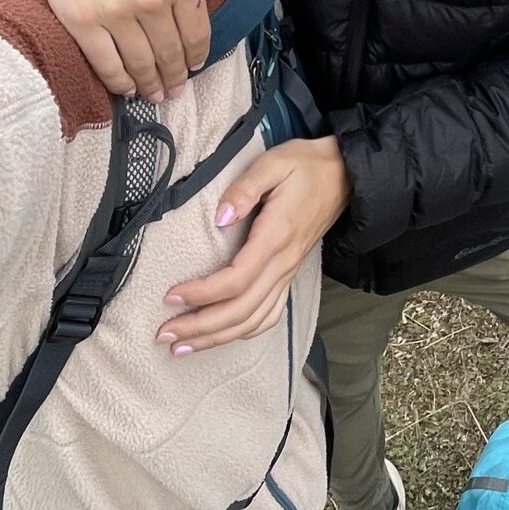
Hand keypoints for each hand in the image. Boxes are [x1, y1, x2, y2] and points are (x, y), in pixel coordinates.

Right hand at [13, 0, 211, 101]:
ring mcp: (117, 13)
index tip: (194, 67)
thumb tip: (192, 17)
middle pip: (170, 54)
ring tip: (153, 95)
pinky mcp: (83, 22)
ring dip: (150, 85)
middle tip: (175, 90)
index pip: (197, 34)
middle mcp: (154, 0)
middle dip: (175, 77)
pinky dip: (119, 82)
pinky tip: (126, 88)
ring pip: (141, 64)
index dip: (196, 58)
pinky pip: (107, 65)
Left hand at [158, 139, 346, 354]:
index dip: (201, 294)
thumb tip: (220, 217)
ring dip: (217, 337)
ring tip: (183, 345)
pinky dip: (245, 331)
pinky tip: (224, 336)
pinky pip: (270, 314)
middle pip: (240, 310)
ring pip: (253, 320)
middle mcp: (283, 263)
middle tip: (164, 335)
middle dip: (200, 327)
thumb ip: (245, 189)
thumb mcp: (273, 164)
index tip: (171, 296)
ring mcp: (288, 272)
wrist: (344, 174)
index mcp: (275, 237)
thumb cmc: (306, 166)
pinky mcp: (290, 274)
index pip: (235, 280)